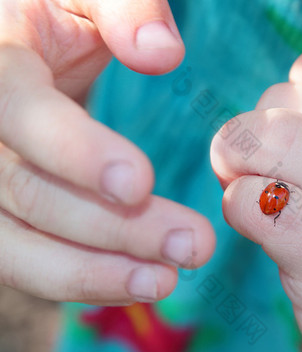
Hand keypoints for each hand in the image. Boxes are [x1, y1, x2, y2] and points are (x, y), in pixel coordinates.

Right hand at [0, 0, 214, 304]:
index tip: (140, 183)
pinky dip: (82, 277)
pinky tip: (137, 283)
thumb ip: (124, 8)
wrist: (16, 43)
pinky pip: (26, 259)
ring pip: (17, 243)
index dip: (75, 151)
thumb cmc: (57, 15)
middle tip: (192, 245)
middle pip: (27, 191)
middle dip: (114, 227)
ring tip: (165, 280)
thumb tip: (163, 52)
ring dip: (94, 271)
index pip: (17, 109)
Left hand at [211, 50, 301, 351]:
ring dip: (236, 164)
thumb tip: (251, 124)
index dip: (285, 100)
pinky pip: (255, 203)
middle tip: (252, 167)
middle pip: (286, 103)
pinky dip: (237, 205)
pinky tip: (256, 225)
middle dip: (251, 132)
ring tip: (249, 192)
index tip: (289, 139)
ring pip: (271, 142)